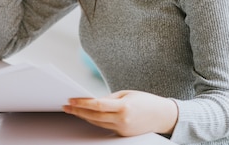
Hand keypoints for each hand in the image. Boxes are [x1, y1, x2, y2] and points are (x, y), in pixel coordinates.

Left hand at [62, 90, 177, 136]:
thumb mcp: (126, 94)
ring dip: (83, 116)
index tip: (70, 100)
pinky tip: (86, 115)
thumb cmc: (145, 101)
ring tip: (72, 110)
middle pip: (94, 116)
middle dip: (78, 111)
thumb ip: (108, 98)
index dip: (82, 103)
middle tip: (65, 106)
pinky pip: (104, 127)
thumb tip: (91, 101)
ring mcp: (122, 129)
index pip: (97, 105)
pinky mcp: (122, 134)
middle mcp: (122, 120)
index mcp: (124, 107)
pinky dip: (94, 121)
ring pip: (97, 123)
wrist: (163, 116)